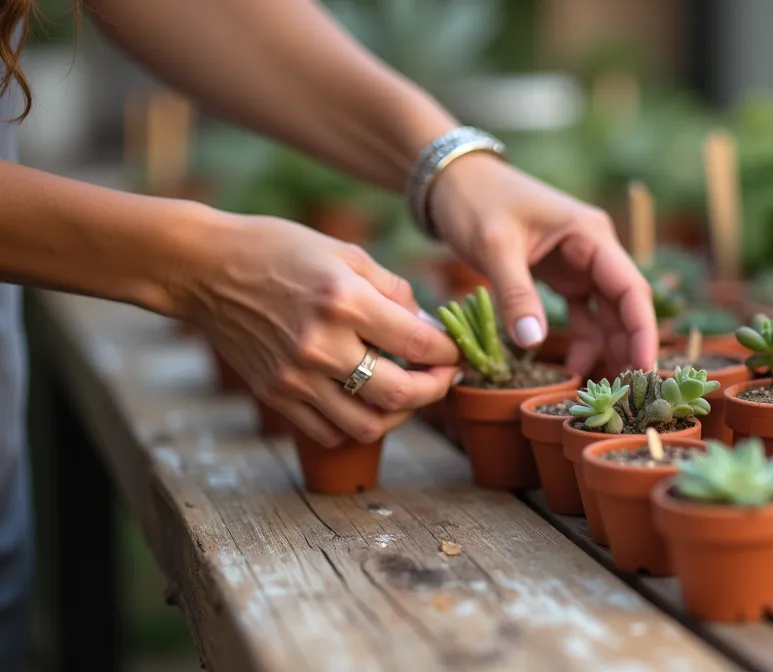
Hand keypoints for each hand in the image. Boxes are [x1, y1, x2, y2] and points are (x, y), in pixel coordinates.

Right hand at [181, 209, 461, 445]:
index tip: (457, 351)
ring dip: (399, 415)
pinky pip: (329, 432)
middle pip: (400, 394)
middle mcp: (321, 344)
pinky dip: (356, 424)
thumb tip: (431, 326)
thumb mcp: (345, 253)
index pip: (419, 343)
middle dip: (436, 390)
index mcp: (345, 301)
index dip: (450, 352)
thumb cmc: (279, 250)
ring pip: (367, 425)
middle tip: (443, 377)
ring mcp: (295, 376)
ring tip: (406, 393)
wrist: (204, 268)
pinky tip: (364, 401)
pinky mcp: (274, 394)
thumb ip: (394, 291)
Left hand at [428, 153, 657, 373]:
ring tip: (602, 389)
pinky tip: (573, 367)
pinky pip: (581, 314)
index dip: (643, 331)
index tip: (643, 369)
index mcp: (591, 235)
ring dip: (607, 348)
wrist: (451, 179)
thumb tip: (533, 342)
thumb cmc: (476, 200)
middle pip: (625, 305)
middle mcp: (594, 249)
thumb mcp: (494, 246)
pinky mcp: (560, 275)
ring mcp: (579, 263)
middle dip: (629, 347)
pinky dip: (581, 340)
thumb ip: (515, 294)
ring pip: (607, 313)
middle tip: (627, 392)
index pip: (631, 288)